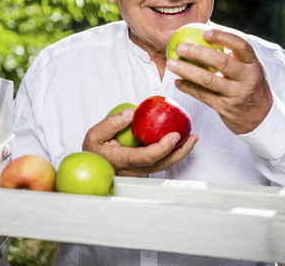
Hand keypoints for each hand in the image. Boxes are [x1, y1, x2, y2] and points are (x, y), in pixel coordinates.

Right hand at [82, 108, 197, 176]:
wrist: (91, 166)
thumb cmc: (93, 150)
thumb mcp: (94, 135)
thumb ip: (111, 123)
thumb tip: (132, 112)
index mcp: (123, 161)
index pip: (147, 157)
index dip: (163, 148)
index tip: (175, 135)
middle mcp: (135, 170)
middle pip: (162, 164)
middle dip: (180, 152)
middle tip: (193, 137)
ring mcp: (140, 172)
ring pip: (164, 164)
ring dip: (180, 152)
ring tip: (192, 138)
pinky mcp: (143, 169)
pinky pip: (161, 161)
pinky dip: (172, 152)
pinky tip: (180, 140)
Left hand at [166, 28, 272, 134]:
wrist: (261, 118)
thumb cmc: (248, 85)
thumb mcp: (248, 69)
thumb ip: (232, 55)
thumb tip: (205, 32)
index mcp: (254, 64)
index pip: (241, 45)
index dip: (223, 37)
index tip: (205, 32)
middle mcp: (248, 78)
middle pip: (222, 62)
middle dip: (198, 53)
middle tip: (180, 47)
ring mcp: (237, 94)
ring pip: (208, 80)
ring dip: (187, 71)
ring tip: (171, 63)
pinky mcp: (226, 108)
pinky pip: (203, 95)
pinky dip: (188, 87)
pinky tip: (178, 81)